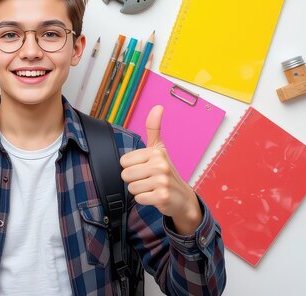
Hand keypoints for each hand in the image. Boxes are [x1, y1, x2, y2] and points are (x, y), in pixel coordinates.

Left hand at [120, 105, 201, 233]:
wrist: (182, 197)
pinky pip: (139, 199)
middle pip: (125, 175)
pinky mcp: (162, 197)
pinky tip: (155, 196)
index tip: (144, 167)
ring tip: (151, 187)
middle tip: (148, 179)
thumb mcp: (159, 148)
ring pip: (131, 188)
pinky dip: (144, 200)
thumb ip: (154, 128)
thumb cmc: (166, 171)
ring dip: (139, 190)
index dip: (131, 166)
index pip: (124, 161)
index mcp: (156, 152)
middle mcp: (160, 165)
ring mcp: (162, 181)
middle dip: (134, 180)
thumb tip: (158, 106)